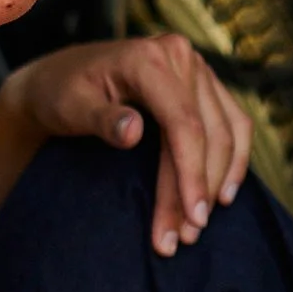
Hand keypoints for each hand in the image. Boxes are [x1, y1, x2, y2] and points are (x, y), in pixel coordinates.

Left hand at [0, 34, 253, 256]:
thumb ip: (101, 119)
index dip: (191, 174)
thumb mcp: (69, 107)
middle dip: (199, 188)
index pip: (183, 123)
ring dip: (217, 183)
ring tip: (196, 226)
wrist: (59, 79)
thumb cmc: (60, 94)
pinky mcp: (204, 84)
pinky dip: (234, 160)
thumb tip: (133, 130)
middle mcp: (179, 55)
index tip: (191, 217)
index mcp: (147, 58)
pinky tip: (225, 194)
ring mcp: (196, 68)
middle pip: (206, 133)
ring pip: (226, 132)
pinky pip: (234, 123)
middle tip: (184, 236)